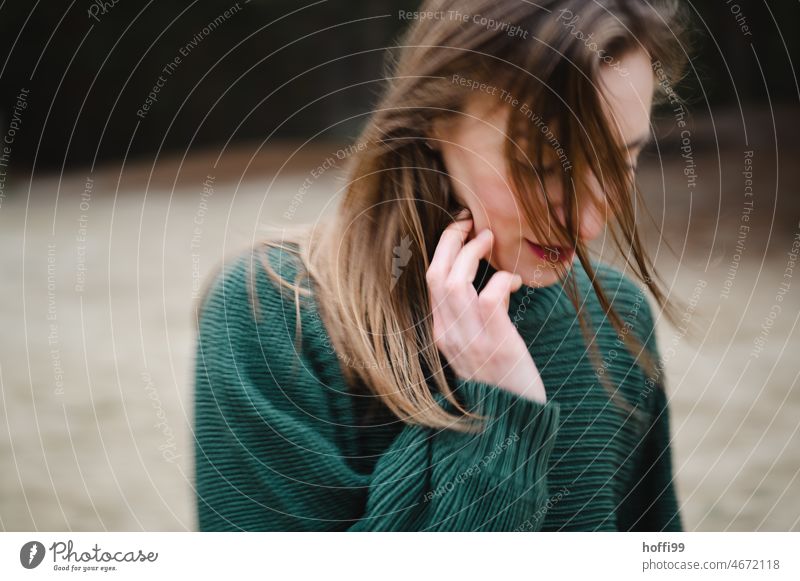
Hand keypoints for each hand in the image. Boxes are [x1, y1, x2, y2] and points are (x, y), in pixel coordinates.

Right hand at [426, 217, 546, 403]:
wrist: (515, 420)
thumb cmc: (502, 381)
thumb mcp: (477, 349)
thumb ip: (473, 319)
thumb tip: (487, 285)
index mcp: (441, 334)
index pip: (430, 282)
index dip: (442, 250)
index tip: (459, 230)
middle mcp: (448, 335)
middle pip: (435, 274)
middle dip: (450, 240)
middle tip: (470, 222)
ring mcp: (469, 340)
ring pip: (455, 281)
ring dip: (472, 252)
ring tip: (491, 239)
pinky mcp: (495, 342)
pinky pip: (489, 296)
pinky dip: (501, 279)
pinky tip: (516, 281)